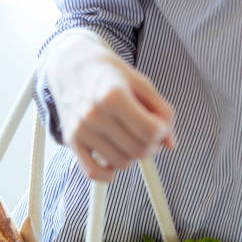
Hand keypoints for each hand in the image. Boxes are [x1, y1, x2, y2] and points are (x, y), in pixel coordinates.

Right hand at [45, 33, 174, 180]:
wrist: (70, 66)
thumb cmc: (108, 74)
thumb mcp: (141, 82)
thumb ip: (162, 111)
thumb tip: (170, 143)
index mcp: (114, 94)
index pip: (150, 131)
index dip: (162, 132)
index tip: (160, 126)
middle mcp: (95, 113)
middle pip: (138, 149)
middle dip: (151, 146)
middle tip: (148, 136)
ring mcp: (81, 129)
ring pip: (121, 163)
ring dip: (133, 157)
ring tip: (130, 140)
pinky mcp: (71, 141)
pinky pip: (93, 173)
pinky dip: (108, 175)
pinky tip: (114, 161)